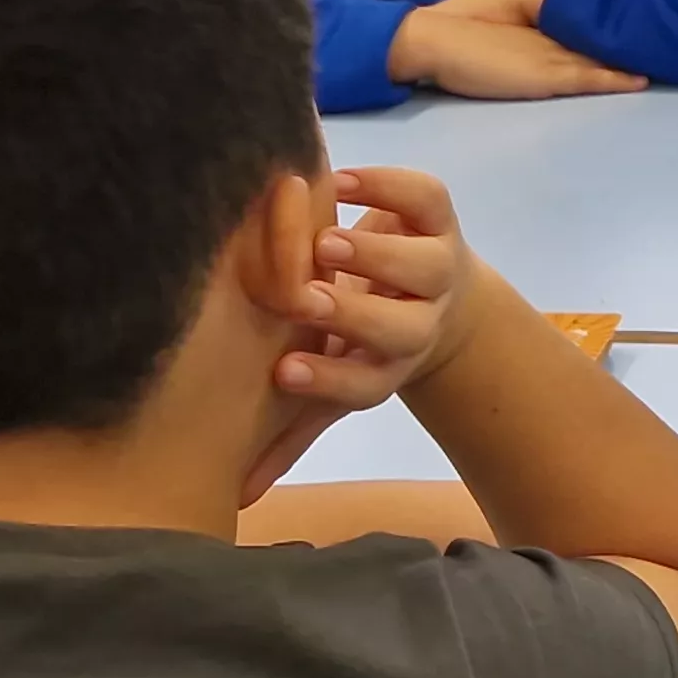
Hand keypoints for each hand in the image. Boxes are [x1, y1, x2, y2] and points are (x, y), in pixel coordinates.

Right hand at [240, 167, 499, 503]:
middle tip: (306, 297)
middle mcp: (418, 322)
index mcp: (385, 366)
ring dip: (374, 252)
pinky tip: (340, 181)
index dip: (325, 379)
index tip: (281, 371)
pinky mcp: (439, 217)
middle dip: (352, 314)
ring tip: (325, 242)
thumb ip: (287, 430)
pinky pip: (424, 197)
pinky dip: (388, 186)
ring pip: (420, 262)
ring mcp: (436, 265)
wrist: (441, 293)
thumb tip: (236, 497)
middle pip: (395, 328)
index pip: (361, 386)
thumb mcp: (332, 383)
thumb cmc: (360, 339)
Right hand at [390, 10, 643, 99]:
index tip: (646, 34)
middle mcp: (553, 36)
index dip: (616, 33)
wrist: (435, 42)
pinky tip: (640, 82)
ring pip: (602, 57)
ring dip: (632, 59)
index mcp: (542, 26)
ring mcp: (552, 54)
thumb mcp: (501, 43)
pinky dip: (615, 79)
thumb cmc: (459, 46)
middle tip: (670, 44)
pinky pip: (588, 78)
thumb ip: (524, 46)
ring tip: (667, 60)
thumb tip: (535, 55)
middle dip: (633, 43)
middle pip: (602, 40)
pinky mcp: (546, 75)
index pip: (588, 29)